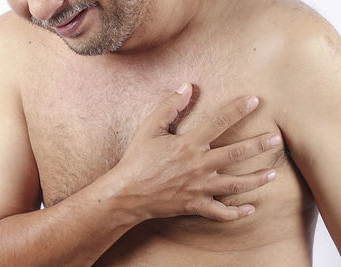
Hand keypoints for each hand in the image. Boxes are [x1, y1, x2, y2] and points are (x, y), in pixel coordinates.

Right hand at [112, 83, 280, 221]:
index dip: (238, 110)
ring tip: (272, 174)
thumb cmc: (137, 159)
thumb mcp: (149, 129)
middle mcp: (199, 166)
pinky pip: (220, 213)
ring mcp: (199, 188)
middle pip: (236, 154)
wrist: (127, 193)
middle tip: (276, 140)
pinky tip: (250, 209)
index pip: (218, 122)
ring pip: (235, 185)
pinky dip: (236, 213)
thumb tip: (187, 86)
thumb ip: (169, 107)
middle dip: (258, 146)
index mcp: (188, 145)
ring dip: (256, 179)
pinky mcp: (195, 205)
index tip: (254, 101)